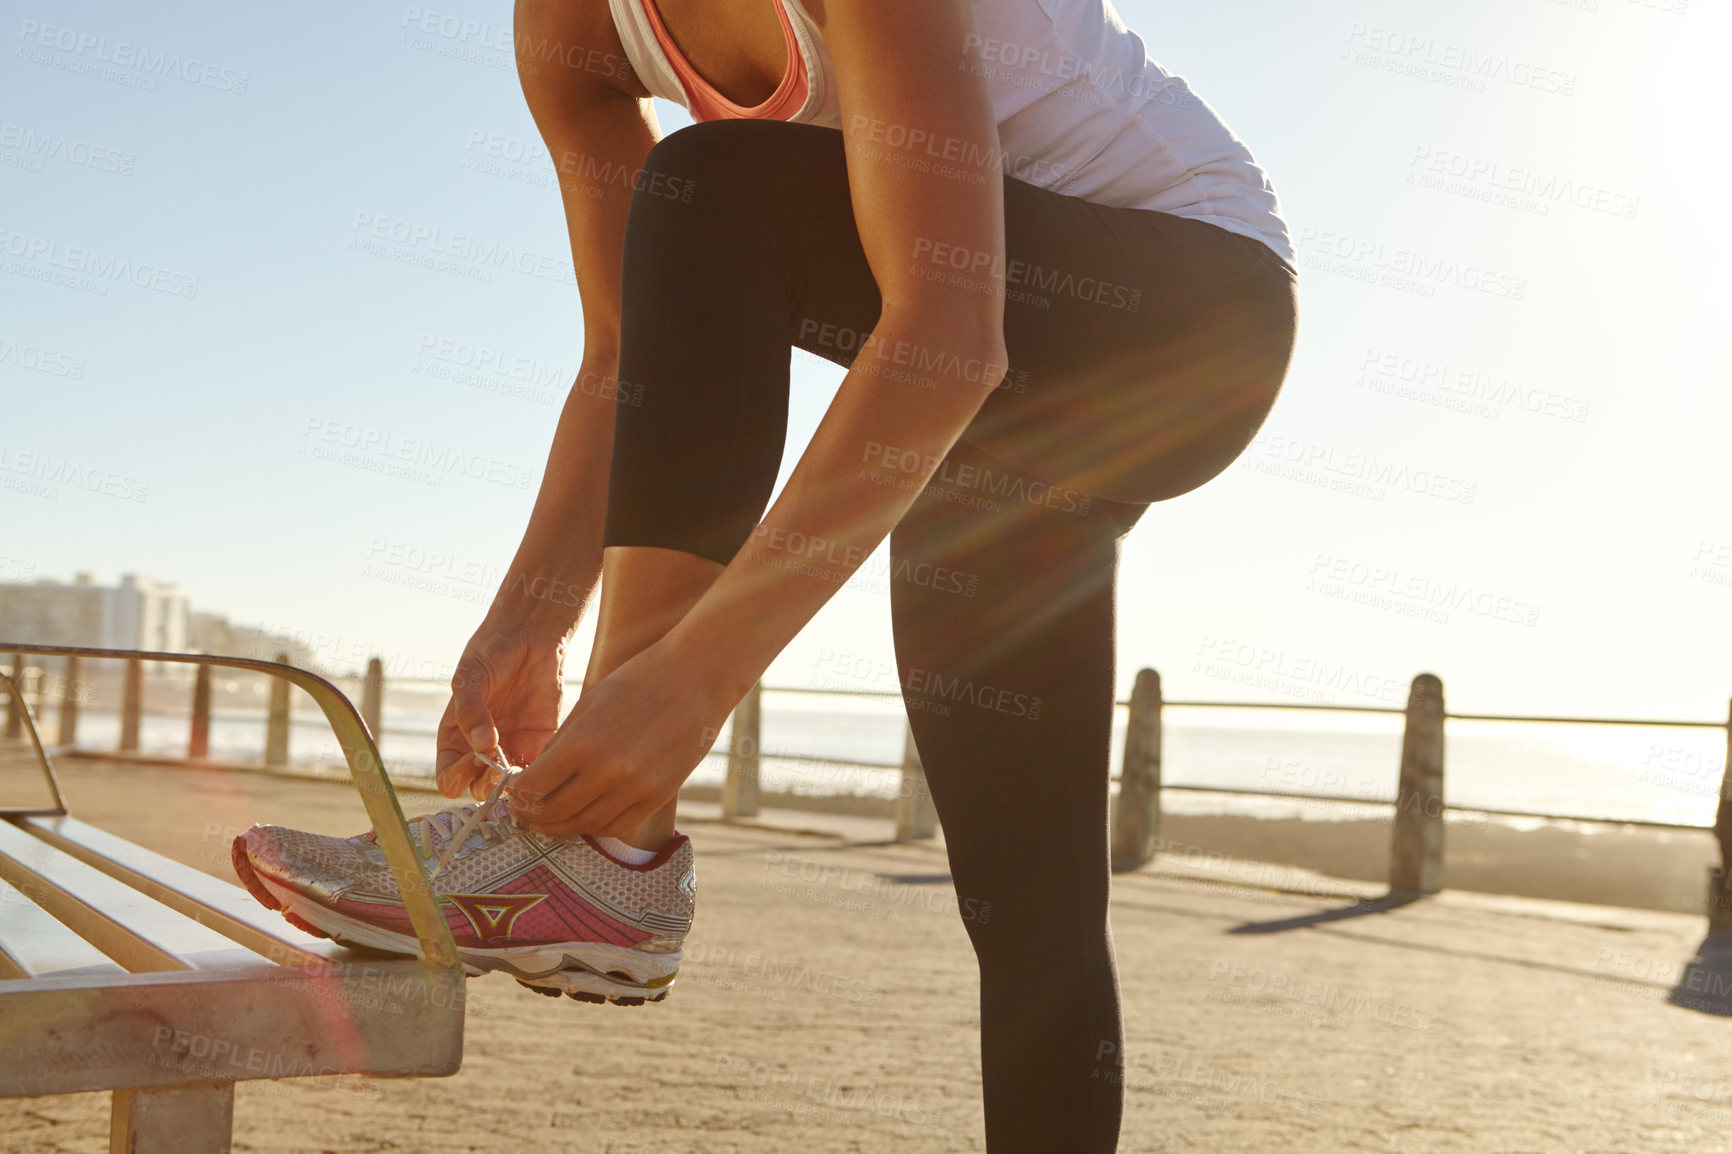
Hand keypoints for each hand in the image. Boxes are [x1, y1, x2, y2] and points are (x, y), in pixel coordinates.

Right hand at [435, 626, 567, 799]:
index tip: (476, 757)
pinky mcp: (539, 743)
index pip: (448, 779)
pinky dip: (541, 772)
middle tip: (502, 765)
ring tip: (522, 764)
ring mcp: (510, 749)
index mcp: (454, 739)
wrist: (529, 635)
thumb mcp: (470, 676)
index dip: (458, 777)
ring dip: (514, 784)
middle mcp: (480, 750)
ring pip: (508, 787)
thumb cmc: (490, 652)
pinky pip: (538, 770)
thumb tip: (481, 745)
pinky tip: (544, 757)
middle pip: (477, 790)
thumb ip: (470, 710)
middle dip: (487, 785)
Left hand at [506, 642, 734, 837]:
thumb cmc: (639, 681)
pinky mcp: (658, 796)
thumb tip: (536, 779)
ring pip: (585, 825)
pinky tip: (584, 816)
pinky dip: (595, 826)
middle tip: (524, 813)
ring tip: (550, 819)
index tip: (511, 793)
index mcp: (583, 743)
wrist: (698, 677)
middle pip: (555, 813)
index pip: (534, 787)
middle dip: (533, 816)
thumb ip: (561, 745)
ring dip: (561, 827)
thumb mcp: (589, 705)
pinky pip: (617, 825)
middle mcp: (609, 772)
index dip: (516, 795)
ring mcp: (637, 788)